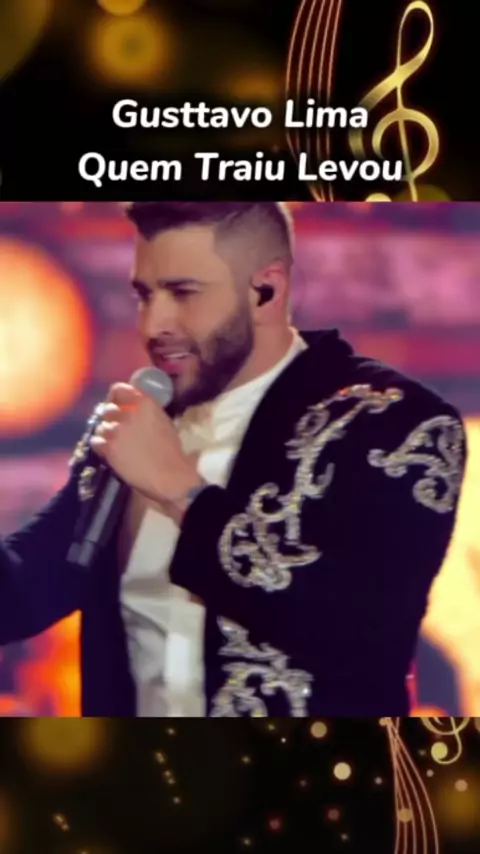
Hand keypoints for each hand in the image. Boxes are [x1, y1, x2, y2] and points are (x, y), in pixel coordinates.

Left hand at [89, 383, 202, 511]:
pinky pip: (95, 441)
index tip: (116, 403)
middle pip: (107, 409)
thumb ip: (147, 412)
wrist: (170, 475)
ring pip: (100, 426)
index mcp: (144, 403)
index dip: (115, 397)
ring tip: (114, 442)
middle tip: (116, 426)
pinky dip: (100, 445)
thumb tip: (135, 409)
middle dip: (110, 417)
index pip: (118, 389)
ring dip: (106, 433)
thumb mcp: (164, 422)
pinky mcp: (108, 448)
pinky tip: (109, 451)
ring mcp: (116, 430)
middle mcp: (127, 413)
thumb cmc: (172, 451)